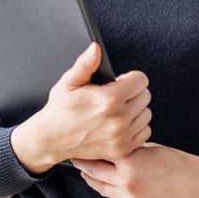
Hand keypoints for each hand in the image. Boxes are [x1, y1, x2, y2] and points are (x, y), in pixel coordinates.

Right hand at [11, 43, 151, 172]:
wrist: (51, 139)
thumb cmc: (60, 110)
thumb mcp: (69, 82)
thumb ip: (86, 63)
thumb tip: (96, 48)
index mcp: (108, 99)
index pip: (141, 80)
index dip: (130, 78)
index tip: (119, 82)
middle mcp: (118, 119)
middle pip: (145, 96)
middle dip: (133, 92)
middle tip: (116, 96)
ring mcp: (122, 136)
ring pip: (146, 114)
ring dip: (136, 110)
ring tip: (117, 110)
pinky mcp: (123, 149)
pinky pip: (145, 131)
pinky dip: (136, 127)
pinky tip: (120, 123)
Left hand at [73, 143, 198, 197]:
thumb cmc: (183, 166)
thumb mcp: (154, 149)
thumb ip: (133, 149)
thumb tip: (118, 147)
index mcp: (130, 160)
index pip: (99, 151)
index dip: (88, 146)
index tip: (81, 142)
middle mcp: (126, 182)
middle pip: (92, 172)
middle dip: (82, 164)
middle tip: (75, 156)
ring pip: (102, 189)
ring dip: (93, 179)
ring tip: (86, 170)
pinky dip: (115, 192)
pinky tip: (114, 184)